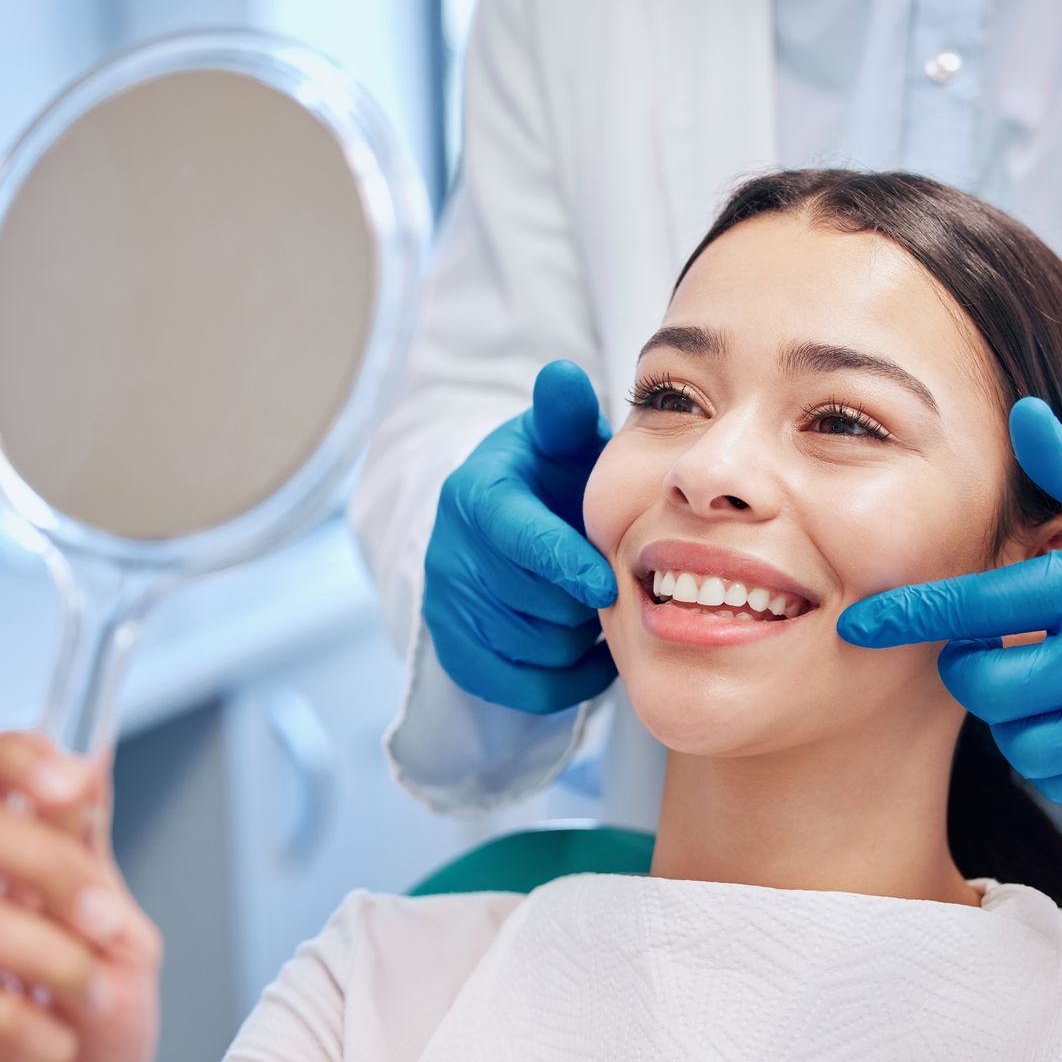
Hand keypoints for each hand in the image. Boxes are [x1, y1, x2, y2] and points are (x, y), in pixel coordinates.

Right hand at [0, 732, 161, 1061]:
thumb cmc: (93, 1033)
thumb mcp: (118, 931)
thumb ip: (91, 853)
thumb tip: (90, 757)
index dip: (11, 758)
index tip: (71, 783)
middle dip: (56, 869)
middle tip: (108, 922)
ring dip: (63, 964)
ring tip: (92, 1000)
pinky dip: (50, 1035)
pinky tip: (56, 1050)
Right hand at [424, 359, 619, 714]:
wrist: (505, 526)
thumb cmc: (551, 477)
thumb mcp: (558, 440)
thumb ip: (565, 414)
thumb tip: (563, 375)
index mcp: (474, 494)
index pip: (518, 539)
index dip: (565, 564)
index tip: (605, 583)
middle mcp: (449, 552)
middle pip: (532, 603)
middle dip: (582, 601)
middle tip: (615, 586)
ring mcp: (447, 606)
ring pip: (533, 648)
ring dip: (579, 637)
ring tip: (596, 608)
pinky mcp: (455, 652)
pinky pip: (524, 687)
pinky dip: (568, 678)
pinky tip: (587, 647)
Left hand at [837, 397, 1061, 802]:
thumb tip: (1021, 414)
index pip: (984, 606)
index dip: (913, 617)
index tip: (860, 625)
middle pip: (993, 689)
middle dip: (968, 670)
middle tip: (987, 646)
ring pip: (1024, 743)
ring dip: (1008, 716)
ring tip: (1032, 678)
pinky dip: (1047, 755)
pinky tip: (1061, 715)